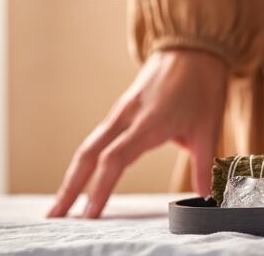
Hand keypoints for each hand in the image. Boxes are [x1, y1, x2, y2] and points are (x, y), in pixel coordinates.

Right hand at [47, 50, 226, 218]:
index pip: (116, 159)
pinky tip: (80, 177)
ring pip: (89, 145)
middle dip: (69, 187)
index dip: (100, 188)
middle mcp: (128, 116)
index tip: (89, 215)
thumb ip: (203, 166)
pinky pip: (97, 137)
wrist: (194, 46)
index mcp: (149, 122)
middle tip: (53, 218)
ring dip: (72, 176)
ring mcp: (121, 111)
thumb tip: (207, 199)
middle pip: (89, 154)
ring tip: (60, 205)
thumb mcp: (209, 127)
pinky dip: (85, 160)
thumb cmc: (203, 86)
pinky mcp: (122, 108)